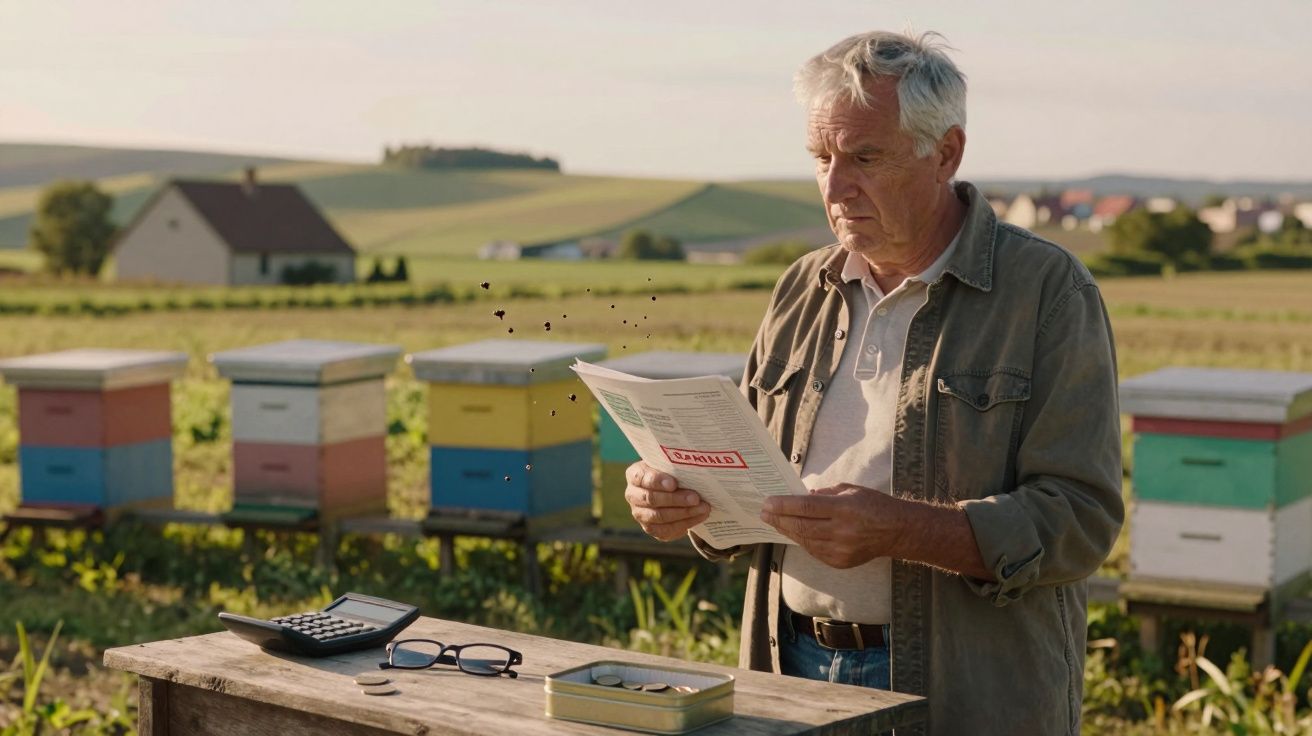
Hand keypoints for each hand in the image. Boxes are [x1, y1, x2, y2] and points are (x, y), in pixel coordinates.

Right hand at [624, 461, 711, 541]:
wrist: (672, 490)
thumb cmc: (672, 473)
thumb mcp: (670, 465)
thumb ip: (675, 466)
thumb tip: (693, 471)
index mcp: (635, 475)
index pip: (642, 478)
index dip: (657, 481)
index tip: (673, 484)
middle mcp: (633, 495)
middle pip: (651, 499)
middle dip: (675, 499)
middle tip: (695, 498)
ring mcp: (640, 514)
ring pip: (660, 516)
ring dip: (684, 513)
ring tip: (703, 508)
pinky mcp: (651, 528)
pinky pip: (667, 530)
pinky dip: (685, 523)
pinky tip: (700, 516)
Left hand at [759, 483, 907, 568]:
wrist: (897, 531)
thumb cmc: (874, 505)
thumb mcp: (850, 490)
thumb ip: (824, 494)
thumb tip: (802, 497)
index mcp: (844, 509)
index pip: (806, 508)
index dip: (783, 505)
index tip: (767, 502)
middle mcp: (842, 531)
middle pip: (802, 526)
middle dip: (779, 519)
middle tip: (764, 512)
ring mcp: (841, 550)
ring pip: (805, 541)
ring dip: (787, 531)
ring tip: (774, 522)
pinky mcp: (840, 562)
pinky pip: (814, 551)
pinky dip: (802, 541)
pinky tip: (793, 533)